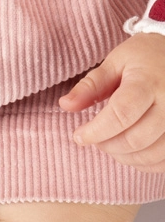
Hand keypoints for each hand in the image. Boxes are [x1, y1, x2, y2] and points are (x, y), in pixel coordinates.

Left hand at [59, 33, 164, 172]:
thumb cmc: (147, 57)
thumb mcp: (117, 61)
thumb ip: (91, 85)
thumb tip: (65, 105)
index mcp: (149, 82)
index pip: (120, 115)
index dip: (95, 131)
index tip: (79, 136)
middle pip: (134, 140)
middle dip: (107, 145)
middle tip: (96, 138)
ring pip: (150, 155)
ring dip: (123, 157)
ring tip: (112, 142)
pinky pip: (163, 161)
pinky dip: (143, 163)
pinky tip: (132, 151)